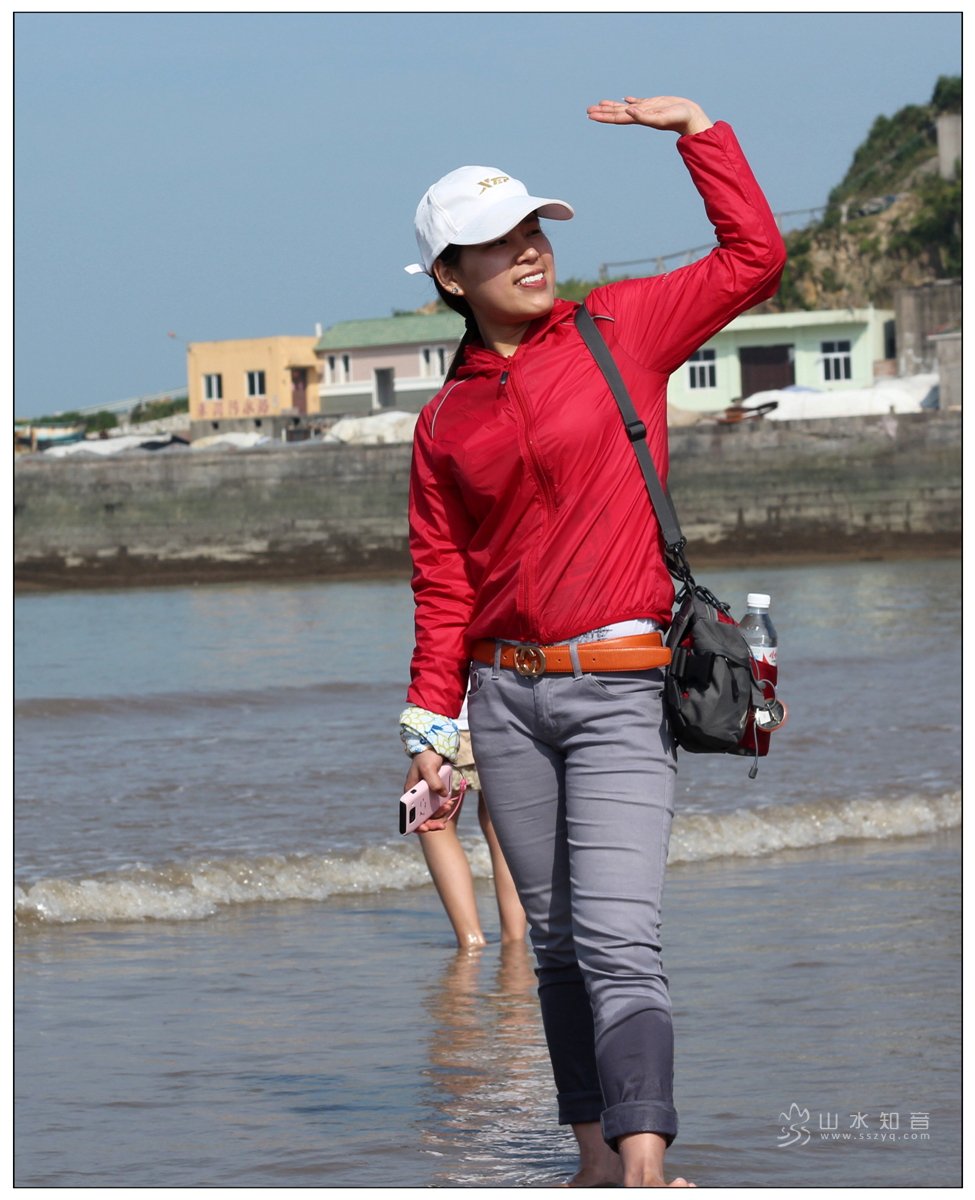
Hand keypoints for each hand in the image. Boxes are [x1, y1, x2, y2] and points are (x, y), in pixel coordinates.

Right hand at [404, 749, 457, 831]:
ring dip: (440, 813)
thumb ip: (434, 781)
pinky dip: (444, 807)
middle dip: (432, 822)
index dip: (414, 824)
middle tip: (442, 825)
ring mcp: (425, 797)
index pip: (408, 814)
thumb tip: (442, 795)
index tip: (424, 827)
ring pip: (431, 813)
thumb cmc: (426, 758)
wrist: (435, 750)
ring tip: (448, 805)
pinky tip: (450, 802)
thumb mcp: (428, 768)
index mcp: (409, 793)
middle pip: (421, 817)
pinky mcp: (434, 794)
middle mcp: (416, 797)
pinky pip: (438, 805)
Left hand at [587, 95, 712, 136]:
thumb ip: (644, 115)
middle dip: (603, 112)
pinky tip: (624, 100)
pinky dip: (630, 101)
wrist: (691, 118)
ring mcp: (646, 109)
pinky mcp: (654, 104)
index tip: (591, 115)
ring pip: (625, 108)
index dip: (603, 116)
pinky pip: (638, 102)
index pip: (617, 117)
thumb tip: (628, 109)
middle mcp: (640, 114)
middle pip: (617, 113)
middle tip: (588, 110)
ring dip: (612, 106)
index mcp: (639, 118)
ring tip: (600, 104)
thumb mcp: (660, 116)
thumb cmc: (677, 119)